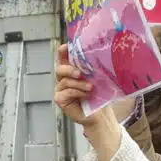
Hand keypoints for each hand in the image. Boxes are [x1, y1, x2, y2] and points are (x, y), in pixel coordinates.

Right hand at [53, 44, 123, 160]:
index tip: (66, 46)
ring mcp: (61, 89)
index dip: (63, 51)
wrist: (100, 114)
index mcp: (72, 70)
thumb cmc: (99, 95)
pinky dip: (76, 92)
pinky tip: (86, 94)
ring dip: (79, 83)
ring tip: (90, 87)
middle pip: (60, 69)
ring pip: (65, 81)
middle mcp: (64, 78)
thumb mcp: (97, 78)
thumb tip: (98, 55)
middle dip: (69, 69)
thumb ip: (92, 68)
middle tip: (80, 73)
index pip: (64, 58)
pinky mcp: (60, 99)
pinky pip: (65, 92)